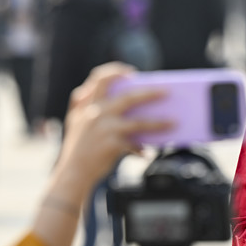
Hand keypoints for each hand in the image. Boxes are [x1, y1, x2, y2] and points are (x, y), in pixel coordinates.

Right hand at [56, 62, 170, 192]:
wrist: (72, 174)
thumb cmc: (79, 148)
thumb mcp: (77, 122)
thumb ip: (89, 107)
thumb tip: (125, 101)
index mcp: (85, 104)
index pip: (99, 79)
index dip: (116, 71)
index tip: (132, 72)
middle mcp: (94, 113)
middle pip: (128, 98)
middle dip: (149, 93)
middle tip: (166, 91)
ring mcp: (103, 129)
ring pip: (138, 123)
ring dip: (158, 123)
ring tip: (173, 123)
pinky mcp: (111, 145)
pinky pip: (134, 144)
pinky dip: (141, 148)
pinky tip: (146, 152)